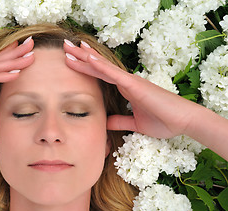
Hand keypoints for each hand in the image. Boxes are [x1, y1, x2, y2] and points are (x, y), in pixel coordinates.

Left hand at [63, 40, 200, 138]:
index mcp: (125, 88)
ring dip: (85, 57)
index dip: (86, 66)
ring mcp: (130, 81)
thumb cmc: (164, 121)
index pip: (100, 75)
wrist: (183, 122)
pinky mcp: (135, 85)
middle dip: (80, 57)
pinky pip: (114, 74)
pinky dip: (101, 66)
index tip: (72, 59)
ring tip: (69, 48)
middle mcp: (126, 81)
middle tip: (64, 47)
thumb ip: (120, 121)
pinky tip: (88, 59)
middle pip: (98, 67)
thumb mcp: (136, 124)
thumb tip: (106, 122)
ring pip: (103, 66)